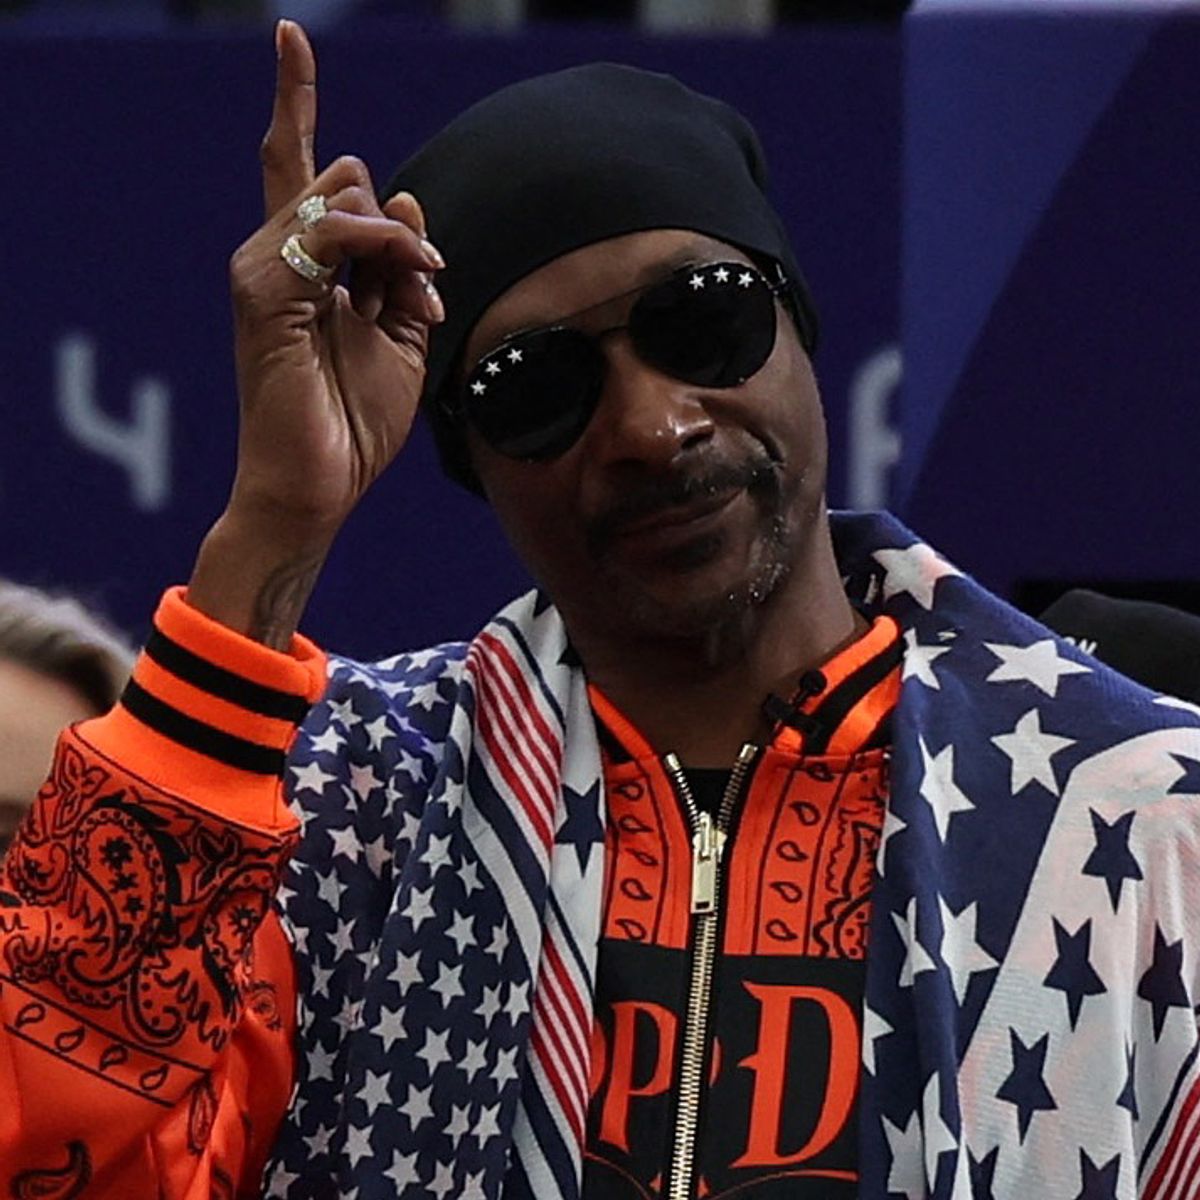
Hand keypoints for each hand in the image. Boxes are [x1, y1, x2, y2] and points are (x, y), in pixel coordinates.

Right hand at [189, 21, 443, 646]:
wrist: (319, 483)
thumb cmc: (354, 423)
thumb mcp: (399, 340)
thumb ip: (400, 271)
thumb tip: (404, 198)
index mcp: (305, 264)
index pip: (299, 164)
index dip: (294, 97)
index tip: (290, 35)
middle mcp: (278, 255)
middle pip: (345, 174)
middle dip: (401, 221)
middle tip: (429, 285)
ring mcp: (264, 267)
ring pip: (344, 190)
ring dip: (402, 239)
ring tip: (422, 298)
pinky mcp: (263, 289)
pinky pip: (334, 229)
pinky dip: (385, 246)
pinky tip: (412, 284)